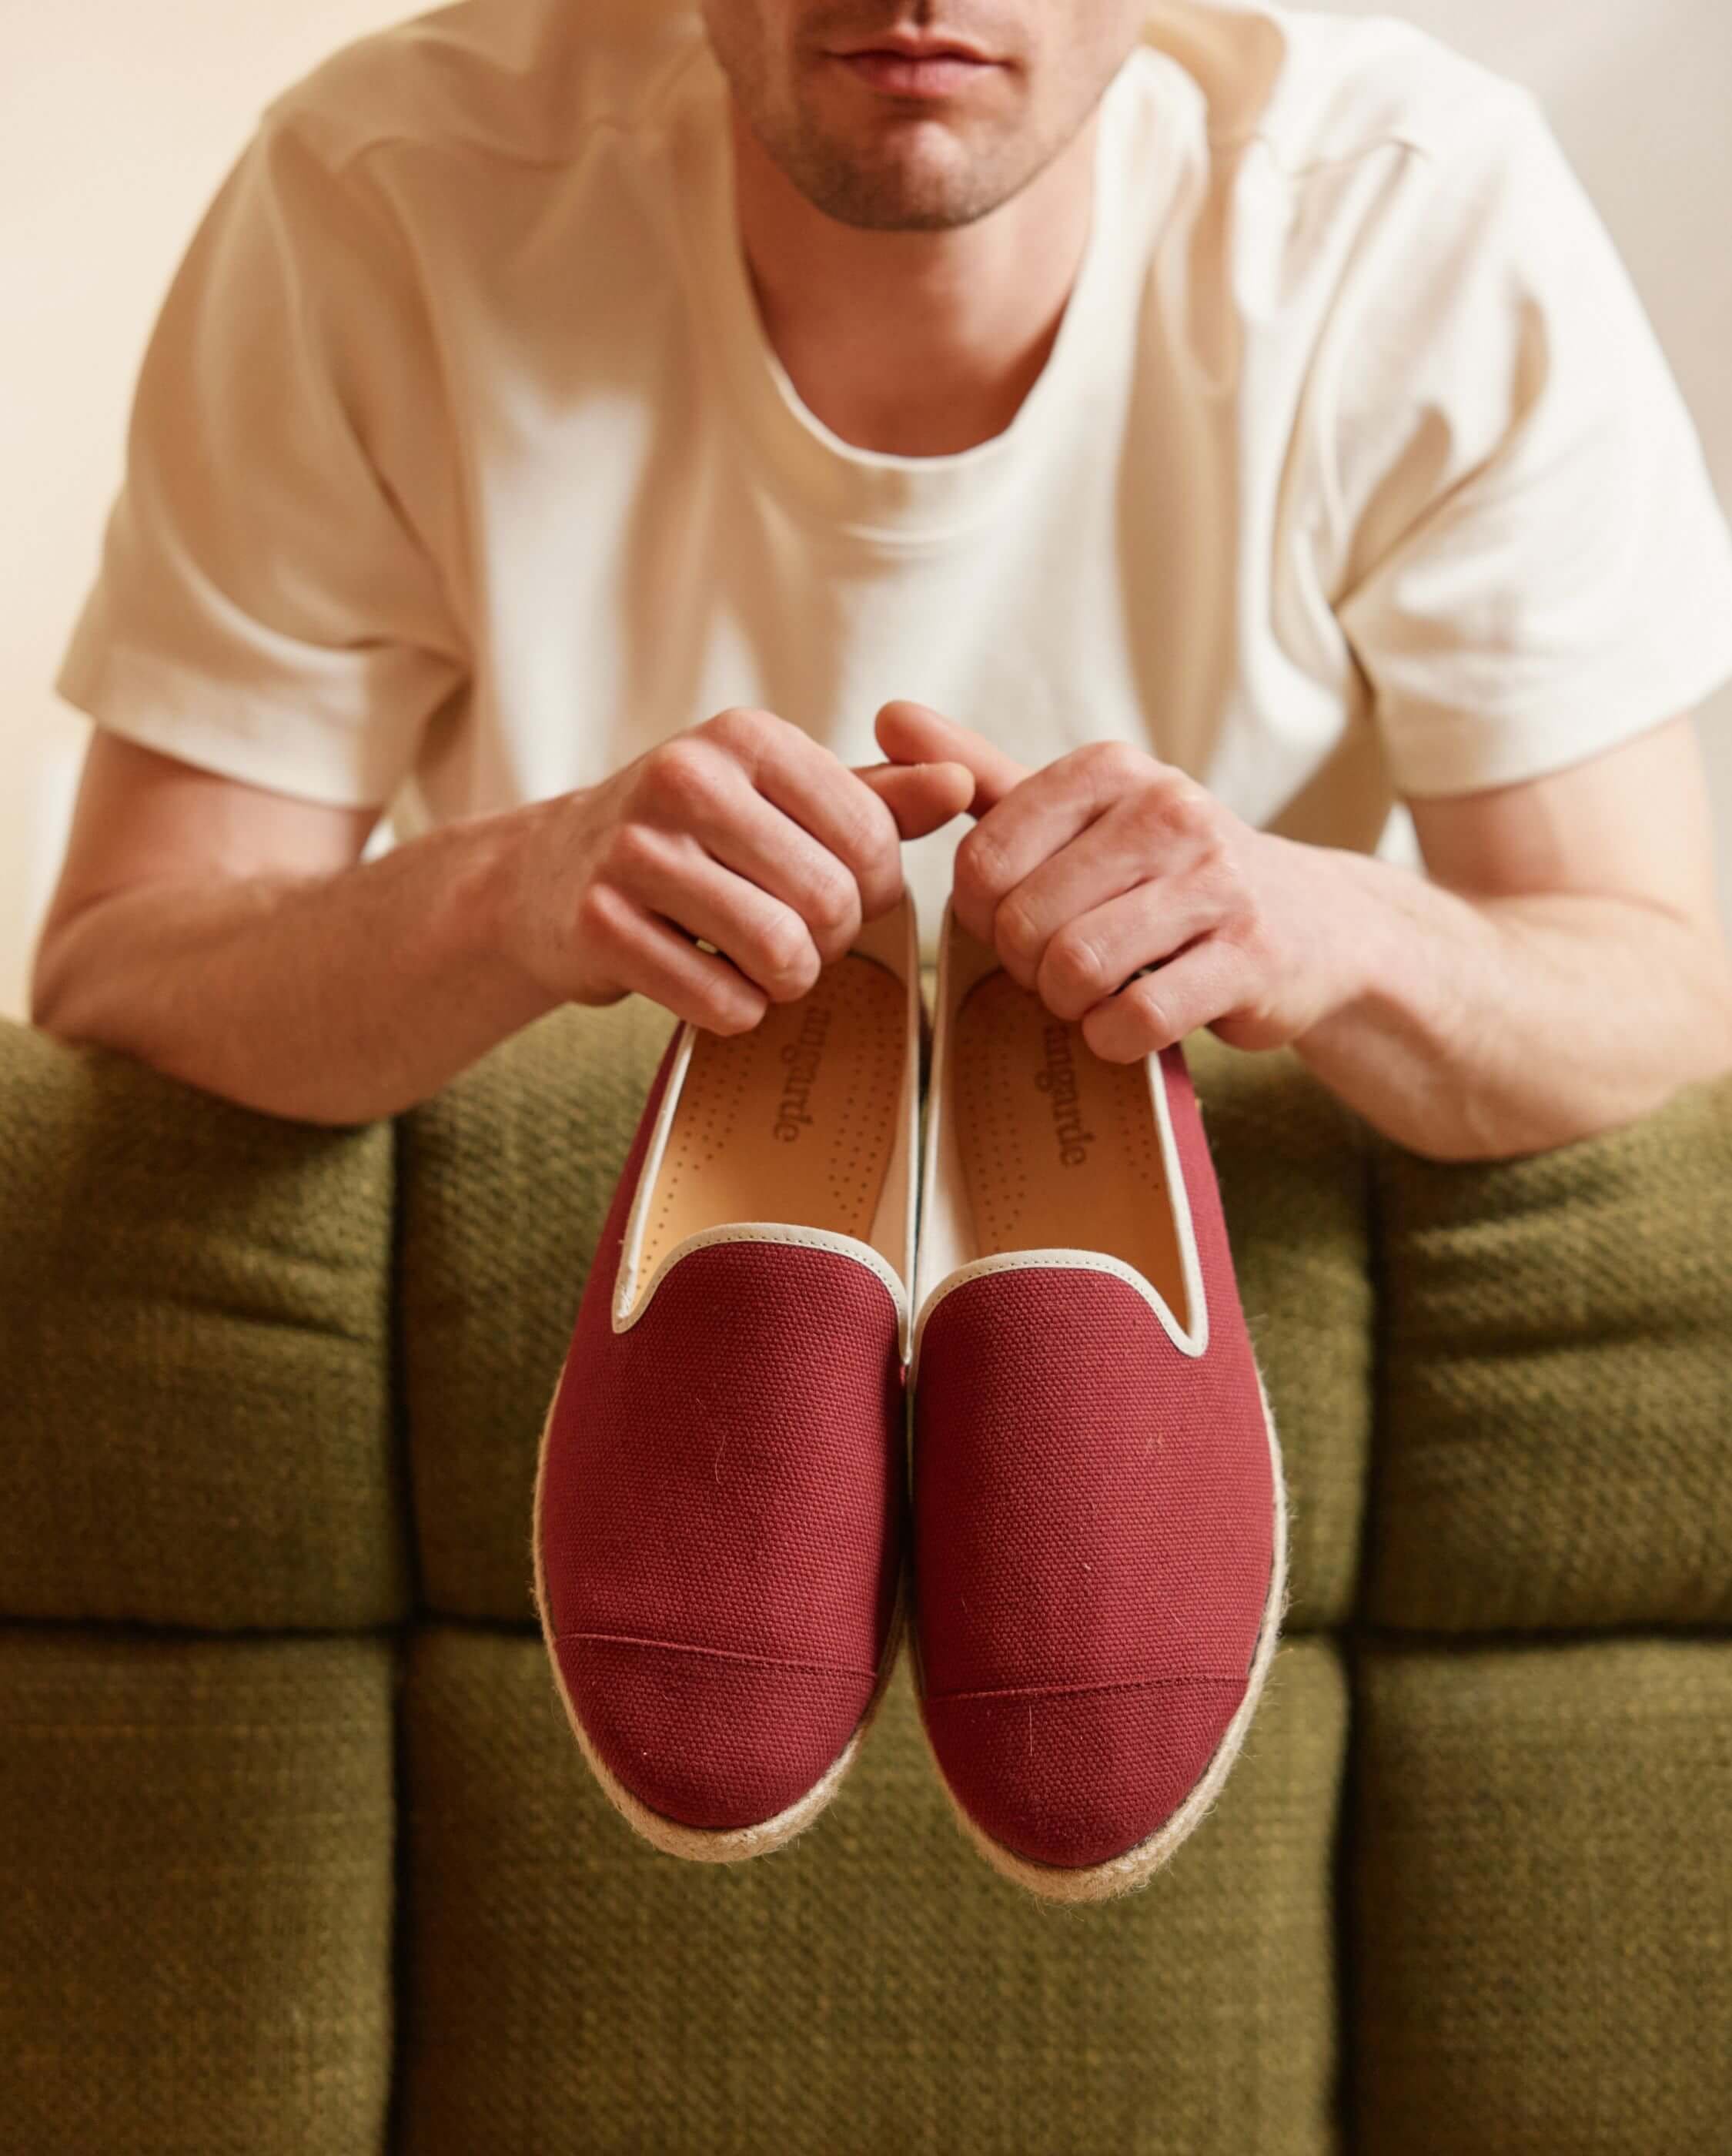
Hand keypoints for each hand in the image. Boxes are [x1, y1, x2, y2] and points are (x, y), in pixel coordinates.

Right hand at [502, 705, 974, 1031]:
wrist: (546, 875)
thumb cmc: (690, 836)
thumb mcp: (778, 799)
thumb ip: (875, 798)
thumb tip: (966, 787)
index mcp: (744, 736)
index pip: (871, 837)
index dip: (874, 889)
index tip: (838, 893)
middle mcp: (684, 778)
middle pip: (831, 901)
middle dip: (830, 940)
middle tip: (794, 936)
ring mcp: (633, 851)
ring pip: (780, 954)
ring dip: (785, 981)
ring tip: (756, 960)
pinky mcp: (598, 924)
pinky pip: (721, 1003)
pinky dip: (732, 1012)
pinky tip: (706, 982)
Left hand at [875, 699, 1364, 1060]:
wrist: (1311, 924)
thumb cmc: (1166, 871)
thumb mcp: (1079, 813)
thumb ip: (981, 772)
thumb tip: (887, 716)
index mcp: (1111, 770)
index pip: (982, 859)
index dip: (982, 914)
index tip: (1018, 920)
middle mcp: (1169, 811)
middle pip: (1024, 922)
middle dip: (1025, 966)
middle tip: (1056, 968)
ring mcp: (1217, 883)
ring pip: (1076, 970)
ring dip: (1068, 1005)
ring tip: (1092, 994)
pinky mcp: (1251, 958)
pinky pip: (1137, 1018)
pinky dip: (1114, 1038)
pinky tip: (1130, 1023)